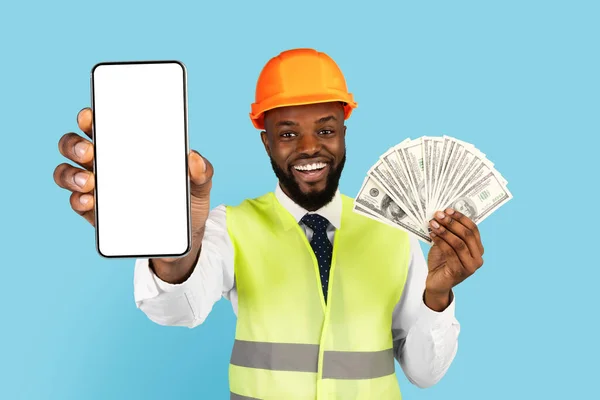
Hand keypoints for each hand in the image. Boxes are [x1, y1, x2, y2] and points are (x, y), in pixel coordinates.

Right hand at [54, 107, 213, 262]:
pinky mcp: (96, 213)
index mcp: (127, 146)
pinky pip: (77, 202)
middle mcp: (105, 162)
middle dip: (75, 144)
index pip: (102, 124)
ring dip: (70, 174)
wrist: (185, 237)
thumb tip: (194, 158)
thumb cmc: (187, 199)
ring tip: (89, 182)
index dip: (90, 117)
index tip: (90, 116)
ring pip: (68, 172)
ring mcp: (96, 187)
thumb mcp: (199, 184)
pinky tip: (90, 201)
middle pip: (75, 145)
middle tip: (90, 152)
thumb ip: (202, 170)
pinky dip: (78, 200)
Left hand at [424, 208, 484, 310]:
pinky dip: (440, 241)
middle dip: (451, 223)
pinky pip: (450, 252)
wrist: (436, 282)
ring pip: (459, 243)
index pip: (473, 229)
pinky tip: (432, 234)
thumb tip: (442, 214)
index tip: (447, 210)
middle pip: (467, 235)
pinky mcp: (459, 272)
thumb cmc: (442, 262)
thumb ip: (448, 232)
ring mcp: (470, 267)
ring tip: (433, 224)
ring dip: (444, 231)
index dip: (460, 218)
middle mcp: (478, 258)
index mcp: (478, 249)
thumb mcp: (446, 244)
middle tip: (438, 215)